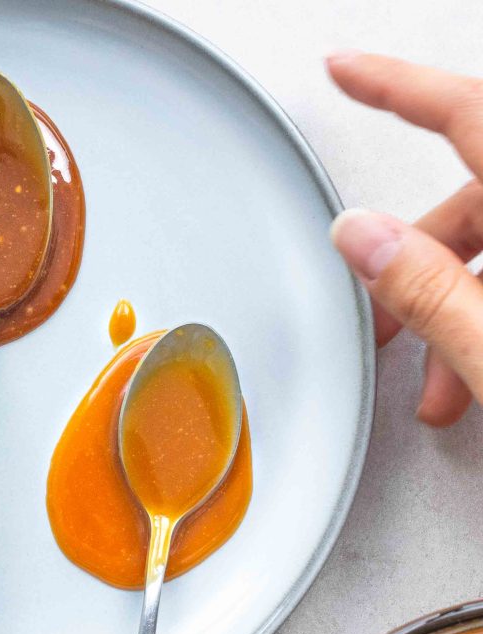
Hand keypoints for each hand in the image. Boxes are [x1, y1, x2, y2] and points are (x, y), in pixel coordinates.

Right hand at [326, 51, 482, 426]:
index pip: (468, 113)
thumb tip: (361, 238)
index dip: (396, 87)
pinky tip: (473, 380)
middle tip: (378, 319)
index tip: (344, 69)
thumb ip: (430, 293)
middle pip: (478, 198)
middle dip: (414, 260)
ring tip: (435, 384)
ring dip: (451, 304)